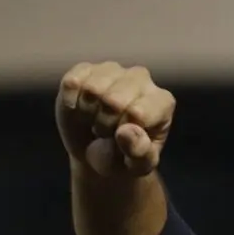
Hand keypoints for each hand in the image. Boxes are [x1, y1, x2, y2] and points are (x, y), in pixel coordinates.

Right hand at [56, 61, 175, 177]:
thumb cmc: (123, 158)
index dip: (122, 133)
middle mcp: (142, 78)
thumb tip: (127, 131)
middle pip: (113, 101)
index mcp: (162, 101)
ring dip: (88, 114)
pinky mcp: (86, 68)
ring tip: (96, 121)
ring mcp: (114, 69)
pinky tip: (80, 110)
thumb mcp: (136, 166)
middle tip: (107, 132)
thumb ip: (139, 152)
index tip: (124, 140)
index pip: (136, 113)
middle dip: (104, 125)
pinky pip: (72, 83)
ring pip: (92, 89)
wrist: (96, 151)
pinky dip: (71, 104)